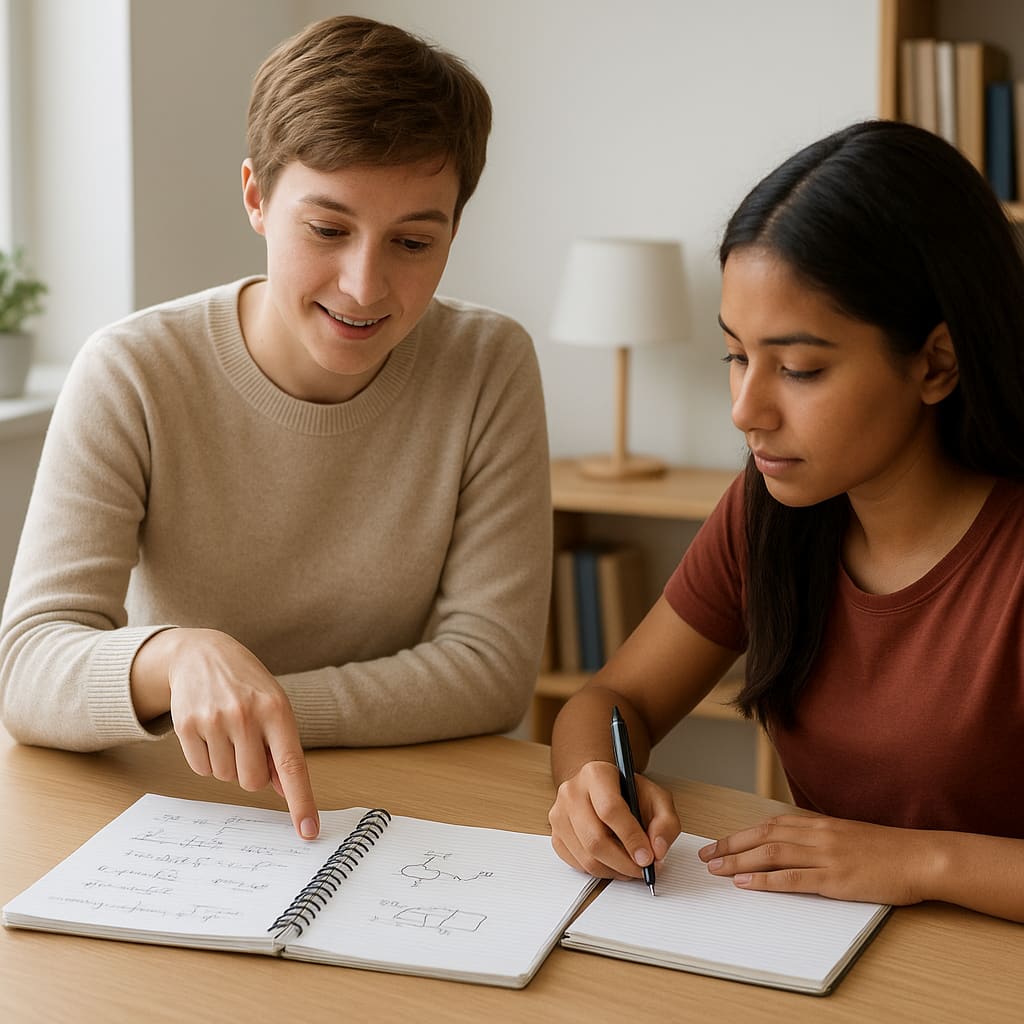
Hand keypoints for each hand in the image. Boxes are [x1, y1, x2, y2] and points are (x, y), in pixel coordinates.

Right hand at [132, 628, 318, 839]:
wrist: (201, 653)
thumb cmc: (246, 684)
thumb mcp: (274, 706)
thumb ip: (281, 748)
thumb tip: (284, 790)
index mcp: (277, 710)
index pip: (292, 765)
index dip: (301, 801)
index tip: (308, 831)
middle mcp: (246, 715)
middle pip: (253, 781)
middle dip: (252, 773)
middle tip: (249, 745)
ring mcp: (214, 720)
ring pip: (225, 777)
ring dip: (228, 763)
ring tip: (227, 731)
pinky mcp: (186, 726)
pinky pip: (201, 769)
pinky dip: (207, 758)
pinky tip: (208, 731)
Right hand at [548, 759, 679, 878]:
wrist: (601, 789)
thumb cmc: (628, 794)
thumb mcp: (657, 799)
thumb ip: (665, 822)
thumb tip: (657, 850)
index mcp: (596, 774)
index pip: (610, 809)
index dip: (631, 838)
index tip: (648, 857)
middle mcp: (571, 792)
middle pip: (595, 839)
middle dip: (624, 862)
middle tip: (643, 869)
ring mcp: (559, 815)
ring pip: (586, 857)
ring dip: (615, 871)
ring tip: (632, 867)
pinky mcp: (556, 836)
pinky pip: (578, 865)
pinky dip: (601, 872)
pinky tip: (615, 863)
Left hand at [699, 813, 939, 904]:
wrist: (920, 857)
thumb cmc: (886, 850)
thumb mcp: (846, 835)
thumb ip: (818, 838)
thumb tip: (792, 846)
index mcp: (818, 824)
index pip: (769, 825)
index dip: (740, 834)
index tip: (719, 843)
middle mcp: (817, 835)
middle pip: (763, 836)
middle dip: (731, 846)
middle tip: (706, 857)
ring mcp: (825, 855)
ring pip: (771, 854)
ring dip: (740, 862)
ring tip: (717, 870)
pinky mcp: (835, 878)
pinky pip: (793, 879)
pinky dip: (766, 881)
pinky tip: (747, 885)